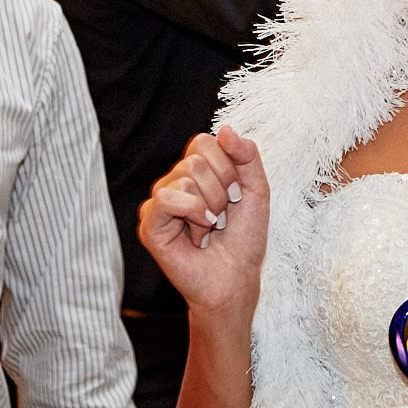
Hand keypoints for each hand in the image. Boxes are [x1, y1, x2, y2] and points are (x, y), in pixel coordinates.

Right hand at [136, 125, 270, 323]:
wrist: (237, 277)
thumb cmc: (245, 238)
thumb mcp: (257, 189)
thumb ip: (247, 155)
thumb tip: (224, 130)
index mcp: (196, 172)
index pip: (204, 141)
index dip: (228, 167)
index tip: (237, 194)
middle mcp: (173, 183)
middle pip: (196, 160)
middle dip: (222, 189)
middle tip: (222, 215)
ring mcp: (159, 203)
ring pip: (185, 178)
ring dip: (210, 205)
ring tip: (209, 226)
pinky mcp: (150, 225)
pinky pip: (167, 199)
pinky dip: (192, 213)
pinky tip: (198, 233)